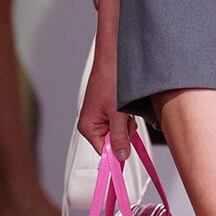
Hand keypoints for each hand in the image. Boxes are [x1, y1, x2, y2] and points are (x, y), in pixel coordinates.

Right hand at [78, 40, 133, 162]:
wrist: (115, 56)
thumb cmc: (110, 78)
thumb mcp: (118, 113)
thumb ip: (119, 137)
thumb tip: (121, 156)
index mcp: (88, 126)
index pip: (103, 152)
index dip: (117, 154)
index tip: (126, 158)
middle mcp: (91, 122)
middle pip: (112, 142)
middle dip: (124, 133)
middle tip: (126, 118)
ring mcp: (100, 115)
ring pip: (119, 131)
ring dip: (127, 123)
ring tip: (126, 108)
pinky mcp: (108, 108)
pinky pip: (120, 120)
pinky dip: (127, 115)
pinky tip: (127, 105)